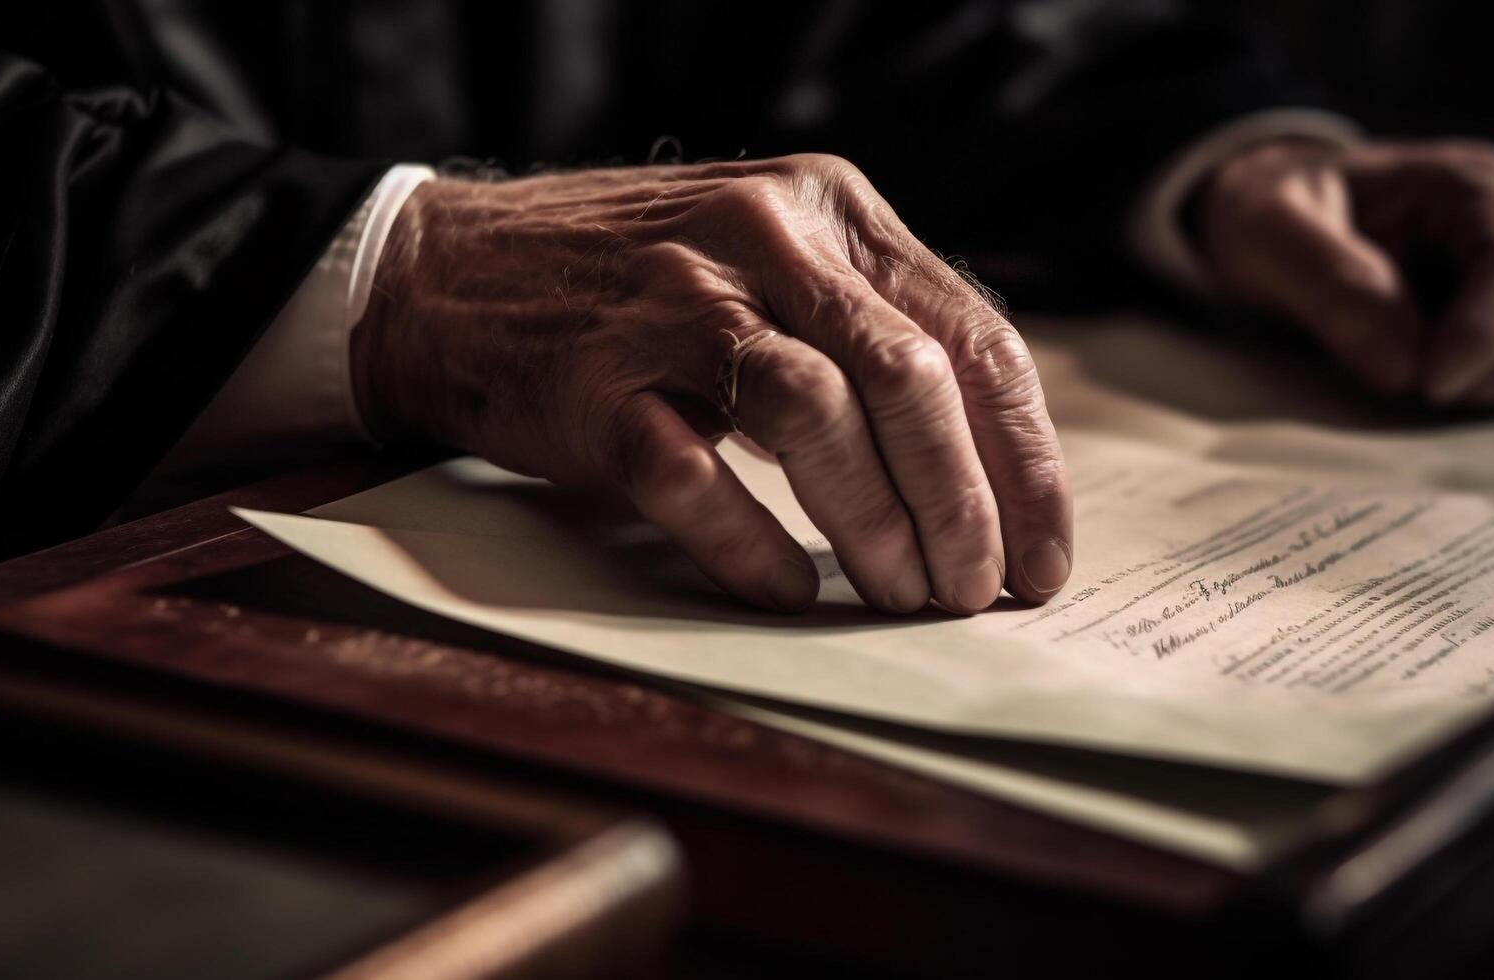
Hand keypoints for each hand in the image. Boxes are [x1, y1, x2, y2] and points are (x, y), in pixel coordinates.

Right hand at [352, 156, 1071, 614]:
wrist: (451, 273)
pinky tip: (788, 590)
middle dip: (964, 507)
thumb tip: (986, 467)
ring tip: (899, 594)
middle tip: (973, 592)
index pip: (972, 335)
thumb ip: (870, 325)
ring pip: (815, 416)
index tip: (1043, 554)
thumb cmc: (633, 282)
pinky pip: (694, 479)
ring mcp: (672, 307)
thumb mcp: (768, 258)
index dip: (1024, 463)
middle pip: (909, 379)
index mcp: (828, 208)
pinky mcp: (595, 383)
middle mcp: (761, 239)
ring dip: (878, 526)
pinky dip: (754, 549)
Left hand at [1197, 139, 1493, 406]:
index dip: (1484, 336)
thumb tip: (1403, 368)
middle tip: (1416, 394)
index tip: (1428, 386)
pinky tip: (1429, 390)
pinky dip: (1489, 393)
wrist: (1261, 218)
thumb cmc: (1266, 213)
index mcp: (1468, 188)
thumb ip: (1334, 287)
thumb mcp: (1270, 234)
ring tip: (1418, 389)